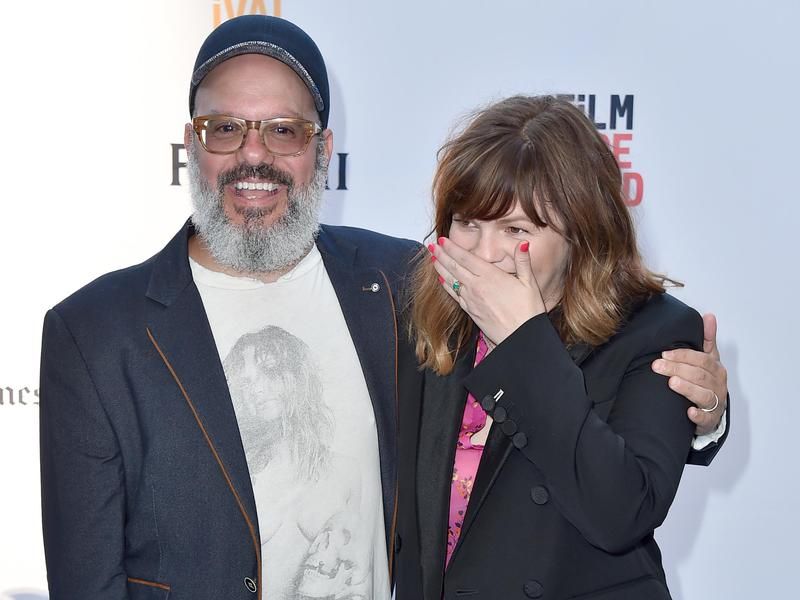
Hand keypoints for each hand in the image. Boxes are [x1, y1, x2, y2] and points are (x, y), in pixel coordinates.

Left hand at [429, 237, 545, 344]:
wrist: (520, 337)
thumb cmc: (528, 311)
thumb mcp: (529, 283)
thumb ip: (523, 261)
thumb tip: (523, 243)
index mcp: (490, 276)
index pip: (465, 258)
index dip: (452, 248)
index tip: (442, 240)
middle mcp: (477, 286)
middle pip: (454, 267)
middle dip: (441, 255)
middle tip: (431, 246)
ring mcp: (471, 299)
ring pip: (451, 280)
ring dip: (440, 268)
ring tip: (432, 259)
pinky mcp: (470, 311)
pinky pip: (454, 295)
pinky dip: (446, 286)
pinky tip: (442, 281)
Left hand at [651, 313, 727, 434]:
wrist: (712, 411)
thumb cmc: (707, 382)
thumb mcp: (708, 359)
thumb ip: (707, 339)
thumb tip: (709, 315)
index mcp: (716, 369)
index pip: (701, 359)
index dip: (683, 355)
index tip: (664, 352)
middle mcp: (718, 385)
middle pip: (699, 375)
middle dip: (677, 369)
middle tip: (657, 366)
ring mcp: (715, 403)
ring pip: (703, 395)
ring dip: (687, 388)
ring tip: (672, 383)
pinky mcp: (710, 420)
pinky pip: (706, 418)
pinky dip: (698, 415)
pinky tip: (688, 411)